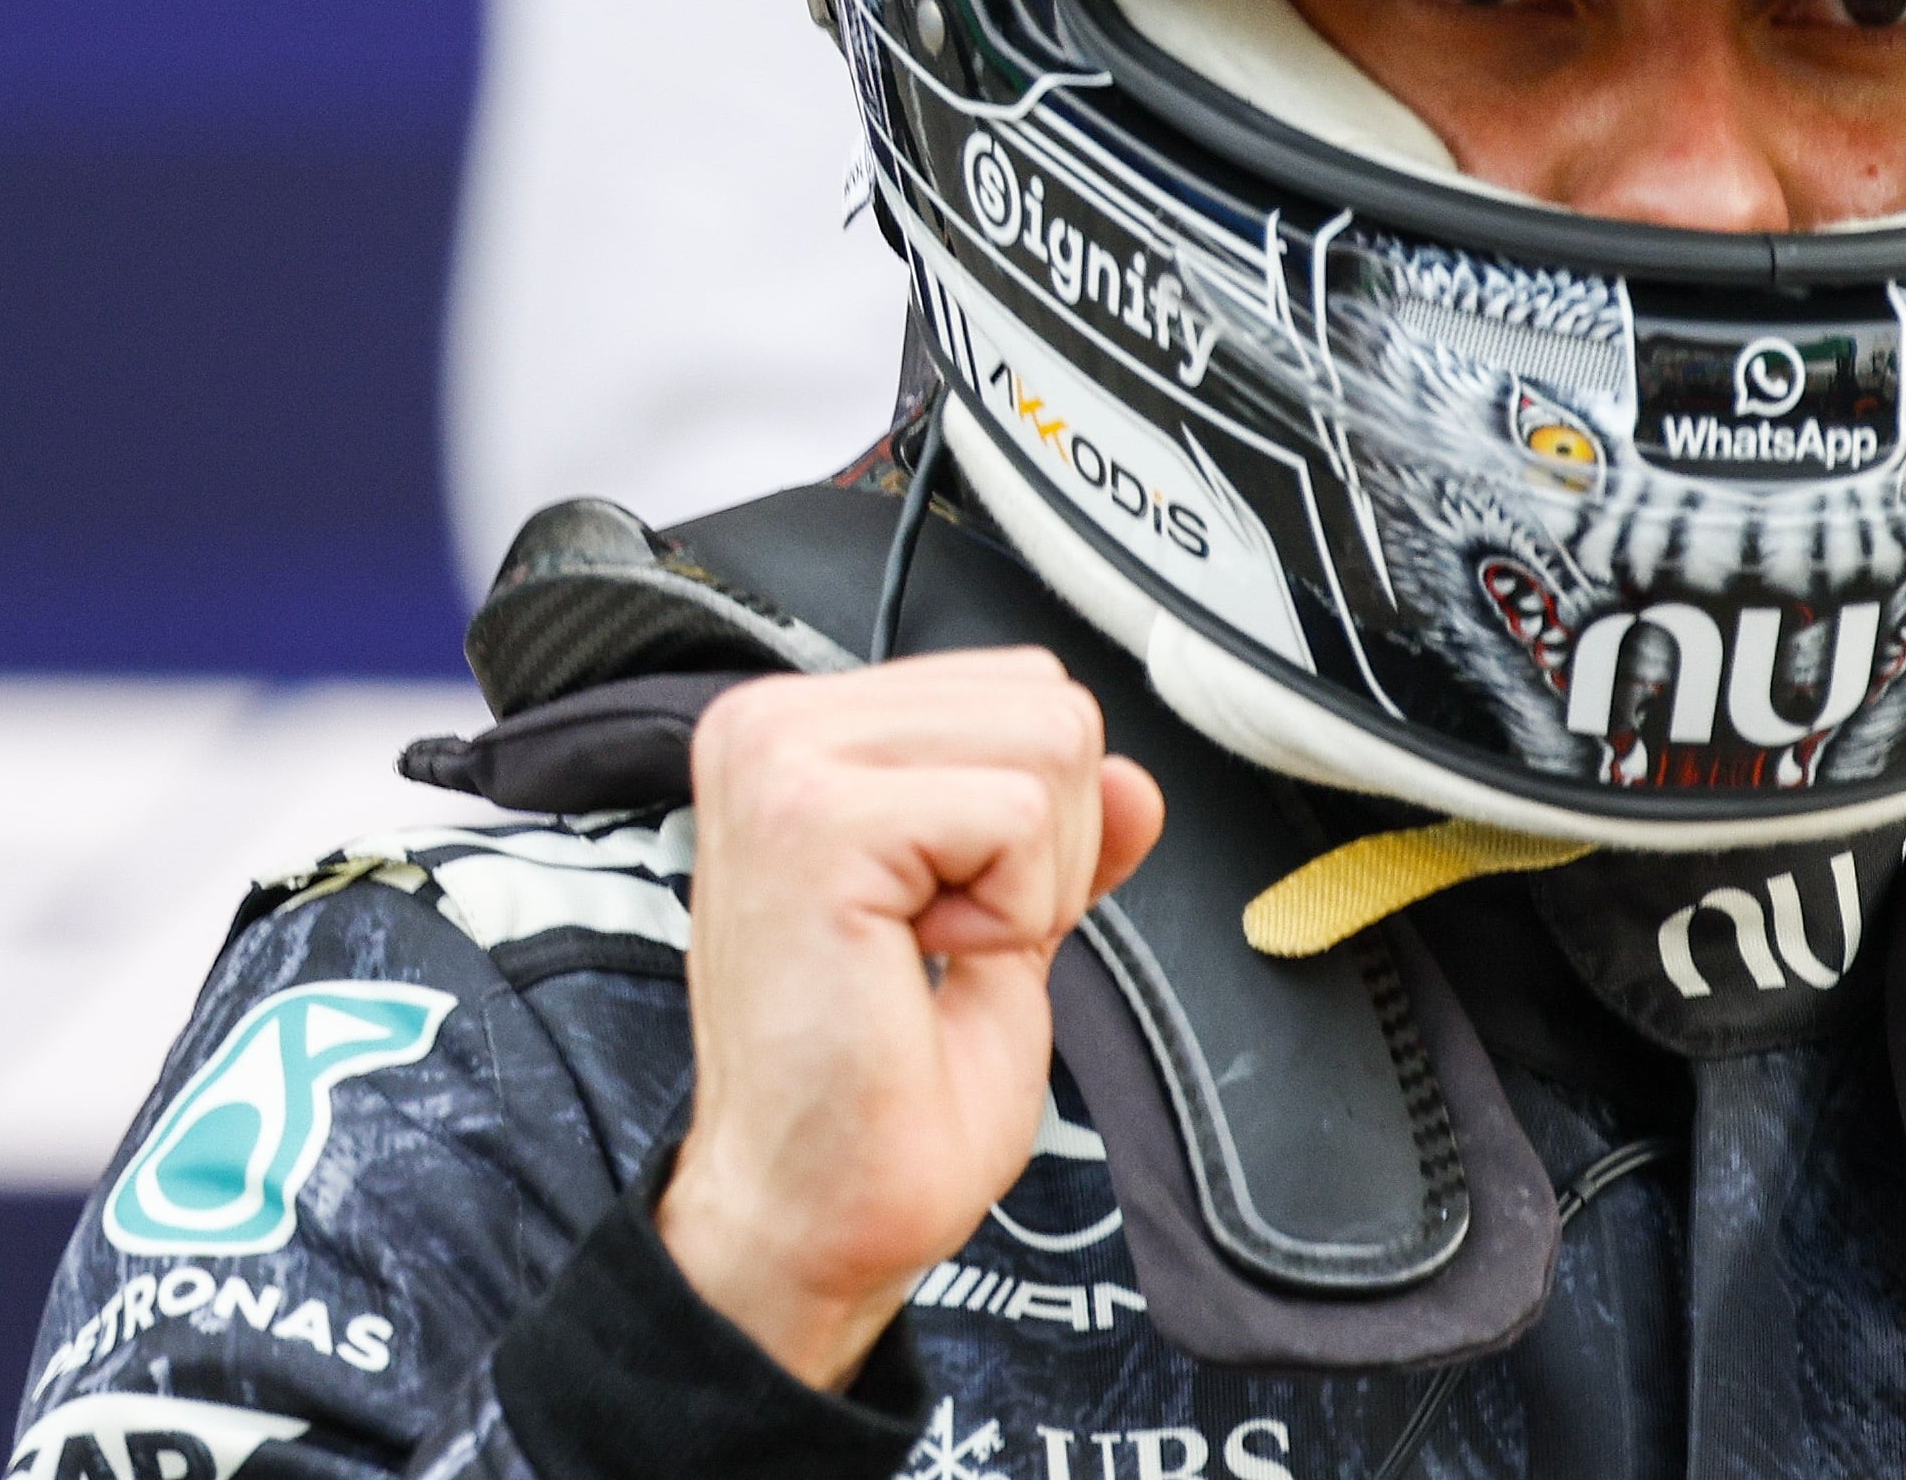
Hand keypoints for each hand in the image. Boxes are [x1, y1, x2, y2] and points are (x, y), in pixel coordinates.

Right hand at [654, 652, 1164, 1389]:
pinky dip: (1011, 911)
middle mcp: (772, 723)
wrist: (810, 1220)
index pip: (1020, 685)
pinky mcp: (815, 817)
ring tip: (924, 949)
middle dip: (1048, 845)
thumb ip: (1060, 839)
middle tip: (942, 940)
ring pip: (1047, 744)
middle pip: (1048, 701)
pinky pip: (1017, 814)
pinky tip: (911, 961)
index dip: (1037, 822)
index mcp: (800, 733)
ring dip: (1030, 880)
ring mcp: (782, 759)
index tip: (949, 915)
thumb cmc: (874, 1105)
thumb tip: (1133, 782)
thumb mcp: (1001, 931)